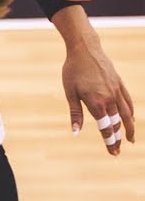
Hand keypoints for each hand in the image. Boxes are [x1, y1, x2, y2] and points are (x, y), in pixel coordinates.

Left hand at [63, 35, 134, 155]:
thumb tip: (75, 132)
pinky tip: (131, 119)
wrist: (84, 49)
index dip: (109, 141)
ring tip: (129, 139)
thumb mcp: (70, 92)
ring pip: (126, 114)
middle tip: (117, 151)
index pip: (105, 127)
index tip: (112, 152)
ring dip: (128, 128)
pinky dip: (130, 112)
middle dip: (117, 138)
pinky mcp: (119, 83)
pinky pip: (128, 101)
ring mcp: (117, 90)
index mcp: (96, 102)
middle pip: (117, 123)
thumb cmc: (73, 70)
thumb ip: (75, 113)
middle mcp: (110, 98)